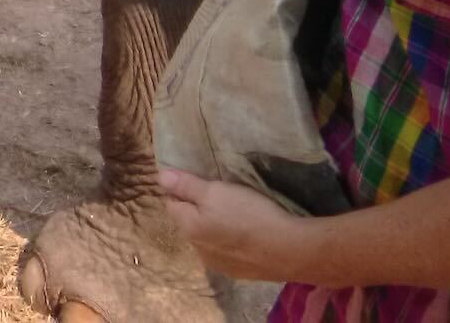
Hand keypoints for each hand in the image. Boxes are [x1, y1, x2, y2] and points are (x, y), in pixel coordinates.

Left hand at [158, 170, 313, 282]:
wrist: (290, 250)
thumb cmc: (249, 214)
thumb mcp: (216, 191)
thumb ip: (186, 185)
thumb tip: (160, 177)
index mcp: (188, 228)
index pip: (171, 203)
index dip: (181, 189)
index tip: (199, 181)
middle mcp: (198, 250)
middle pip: (189, 222)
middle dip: (198, 208)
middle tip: (221, 195)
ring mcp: (218, 265)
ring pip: (207, 238)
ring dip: (214, 226)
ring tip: (235, 214)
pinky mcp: (239, 273)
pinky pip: (226, 252)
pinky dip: (231, 241)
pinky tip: (246, 234)